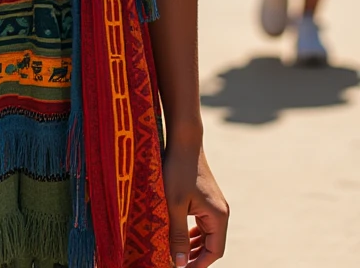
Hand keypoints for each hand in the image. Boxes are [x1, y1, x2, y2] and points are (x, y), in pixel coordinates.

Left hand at [163, 145, 228, 266]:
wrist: (184, 140)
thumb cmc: (177, 170)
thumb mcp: (174, 205)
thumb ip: (177, 236)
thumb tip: (179, 265)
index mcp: (217, 216)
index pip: (214, 251)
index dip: (198, 264)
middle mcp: (220, 212)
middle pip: (212, 245)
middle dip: (195, 257)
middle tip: (176, 264)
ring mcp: (214, 205)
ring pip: (207, 235)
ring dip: (193, 247)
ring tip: (176, 255)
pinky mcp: (206, 198)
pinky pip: (203, 223)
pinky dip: (193, 234)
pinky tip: (180, 237)